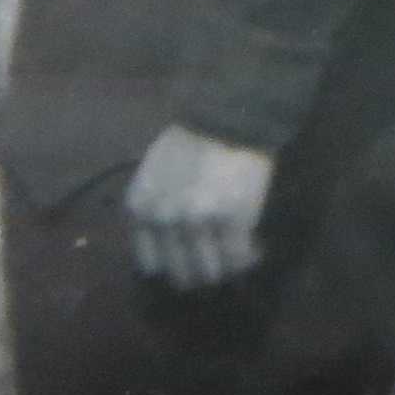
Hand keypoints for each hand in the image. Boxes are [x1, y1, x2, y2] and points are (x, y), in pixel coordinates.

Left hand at [126, 125, 276, 288]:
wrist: (227, 118)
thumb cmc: (190, 141)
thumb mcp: (152, 176)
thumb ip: (153, 209)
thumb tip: (166, 244)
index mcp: (139, 209)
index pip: (151, 264)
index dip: (174, 265)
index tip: (191, 261)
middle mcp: (162, 221)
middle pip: (180, 274)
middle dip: (200, 275)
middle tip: (218, 264)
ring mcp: (196, 223)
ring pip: (211, 273)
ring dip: (226, 269)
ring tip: (237, 256)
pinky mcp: (231, 222)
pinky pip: (239, 258)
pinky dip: (248, 258)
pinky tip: (255, 248)